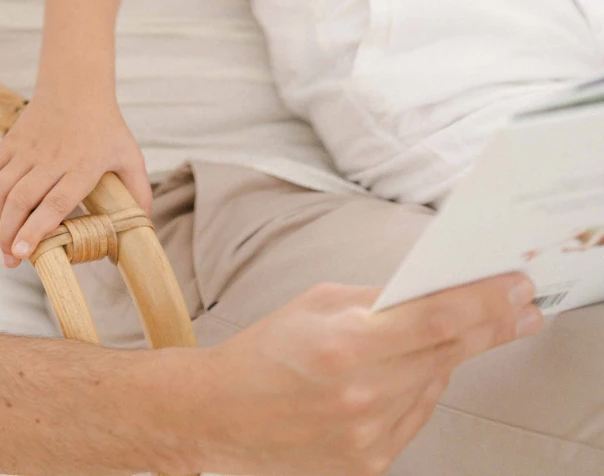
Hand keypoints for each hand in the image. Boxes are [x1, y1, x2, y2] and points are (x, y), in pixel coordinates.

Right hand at [0, 90, 152, 265]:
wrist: (76, 85)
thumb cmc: (106, 125)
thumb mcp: (130, 156)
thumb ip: (139, 192)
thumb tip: (145, 225)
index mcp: (82, 166)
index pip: (55, 203)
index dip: (36, 230)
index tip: (23, 252)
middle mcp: (51, 159)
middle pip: (21, 201)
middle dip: (9, 235)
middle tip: (11, 259)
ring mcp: (27, 149)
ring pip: (0, 189)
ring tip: (2, 242)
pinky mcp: (10, 141)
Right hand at [164, 274, 541, 475]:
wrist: (225, 416)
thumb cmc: (268, 349)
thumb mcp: (317, 303)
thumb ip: (377, 300)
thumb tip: (432, 291)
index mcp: (346, 344)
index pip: (436, 320)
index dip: (484, 302)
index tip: (517, 288)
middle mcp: (363, 395)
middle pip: (448, 354)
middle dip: (489, 326)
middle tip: (521, 306)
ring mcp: (369, 436)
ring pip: (434, 386)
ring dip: (446, 358)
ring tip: (443, 335)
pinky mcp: (370, 463)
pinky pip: (415, 416)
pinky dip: (418, 389)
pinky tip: (404, 373)